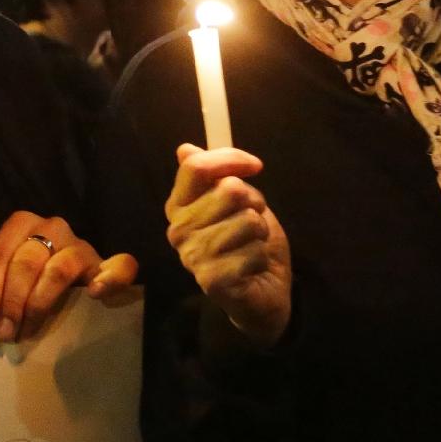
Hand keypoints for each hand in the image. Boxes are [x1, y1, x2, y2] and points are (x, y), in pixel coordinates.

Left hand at [0, 211, 139, 344]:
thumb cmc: (30, 279)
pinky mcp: (106, 264)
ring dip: (39, 303)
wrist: (70, 277)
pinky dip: (108, 278)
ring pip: (59, 269)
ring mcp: (81, 246)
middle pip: (28, 261)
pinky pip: (119, 266)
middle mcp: (53, 228)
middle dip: (12, 300)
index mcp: (23, 224)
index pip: (1, 250)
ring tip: (27, 329)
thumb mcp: (9, 275)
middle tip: (4, 332)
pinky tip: (95, 294)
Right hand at [164, 145, 291, 348]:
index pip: (196, 167)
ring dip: (260, 232)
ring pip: (248, 220)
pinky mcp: (211, 280)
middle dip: (254, 202)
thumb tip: (185, 149)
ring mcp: (192, 256)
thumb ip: (213, 176)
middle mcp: (179, 229)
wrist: (262, 292)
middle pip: (229, 190)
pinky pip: (253, 251)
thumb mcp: (237, 201)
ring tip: (252, 245)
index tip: (256, 166)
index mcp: (179, 206)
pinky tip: (252, 267)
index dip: (230, 158)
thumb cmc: (247, 242)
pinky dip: (262, 257)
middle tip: (252, 222)